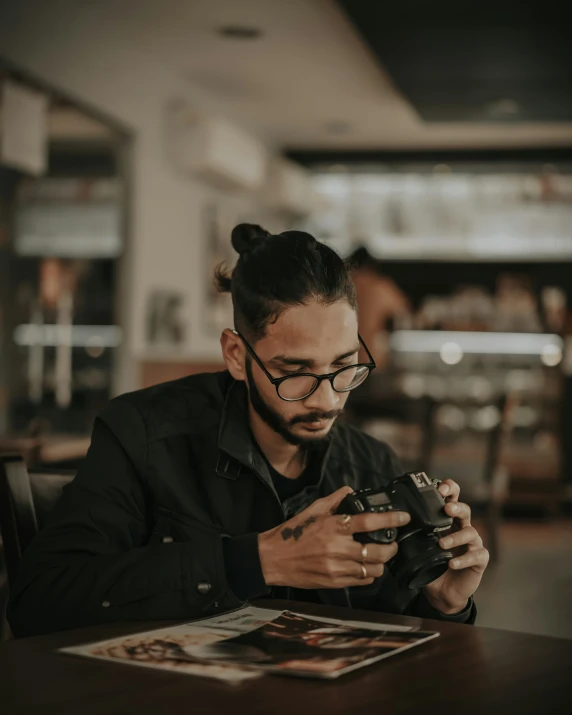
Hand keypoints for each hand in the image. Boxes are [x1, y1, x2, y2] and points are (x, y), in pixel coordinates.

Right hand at [258, 486, 410, 589]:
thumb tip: (350, 491)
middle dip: (391, 547)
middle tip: (392, 542)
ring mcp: (337, 567)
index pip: (369, 521)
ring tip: (380, 556)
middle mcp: (338, 548)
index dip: (391, 519)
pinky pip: (362, 580)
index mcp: (334, 526)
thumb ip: (334, 500)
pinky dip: (369, 574)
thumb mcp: (312, 510)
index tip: (404, 517)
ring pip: (373, 569)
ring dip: (381, 563)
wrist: (273, 559)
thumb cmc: (292, 533)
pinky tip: (365, 567)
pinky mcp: (335, 582)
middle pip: (378, 551)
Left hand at [423, 479, 488, 614]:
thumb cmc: (431, 564)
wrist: (441, 591)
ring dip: (455, 537)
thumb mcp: (418, 547)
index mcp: (448, 521)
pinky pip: (476, 555)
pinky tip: (452, 563)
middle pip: (465, 510)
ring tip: (441, 544)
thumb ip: (411, 534)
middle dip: (456, 506)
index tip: (440, 488)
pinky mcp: (479, 560)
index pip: (452, 498)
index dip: (450, 489)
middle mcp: (462, 528)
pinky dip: (463, 558)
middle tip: (446, 508)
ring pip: (470, 532)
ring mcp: (472, 544)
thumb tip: (392, 524)